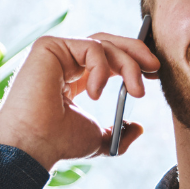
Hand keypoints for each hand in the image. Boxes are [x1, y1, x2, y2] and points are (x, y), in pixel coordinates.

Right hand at [0, 33, 158, 169]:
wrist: (34, 146)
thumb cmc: (58, 144)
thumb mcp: (98, 139)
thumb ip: (118, 133)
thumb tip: (137, 128)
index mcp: (73, 78)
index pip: (106, 57)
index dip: (132, 60)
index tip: (153, 72)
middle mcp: (63, 62)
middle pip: (107, 42)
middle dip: (136, 51)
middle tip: (156, 68)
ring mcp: (55, 52)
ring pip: (104, 44)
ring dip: (128, 65)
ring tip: (135, 92)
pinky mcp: (48, 46)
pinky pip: (91, 46)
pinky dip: (102, 68)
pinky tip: (95, 94)